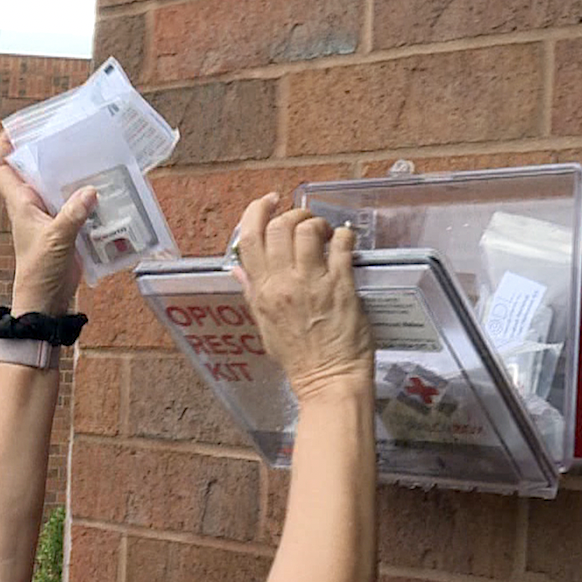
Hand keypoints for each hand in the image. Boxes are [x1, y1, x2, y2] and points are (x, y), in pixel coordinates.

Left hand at [0, 132, 97, 315]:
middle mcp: (33, 206)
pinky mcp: (67, 229)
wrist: (47, 301)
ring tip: (94, 157)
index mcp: (21, 203)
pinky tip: (107, 191)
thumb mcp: (56, 239)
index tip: (15, 129)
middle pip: (36, 171)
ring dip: (74, 176)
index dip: (3, 147)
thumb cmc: (40, 270)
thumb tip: (91, 189)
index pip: (1, 169)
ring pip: (60, 188)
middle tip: (69, 135)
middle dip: (49, 153)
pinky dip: (90, 199)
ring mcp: (51, 217)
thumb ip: (73, 214)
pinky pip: (78, 207)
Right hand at [234, 194, 373, 401]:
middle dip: (291, 214)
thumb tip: (237, 269)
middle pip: (277, 226)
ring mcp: (313, 282)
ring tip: (325, 233)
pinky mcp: (341, 285)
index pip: (248, 238)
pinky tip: (344, 241)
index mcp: (262, 292)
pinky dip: (343, 235)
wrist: (328, 379)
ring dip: (317, 222)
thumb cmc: (298, 358)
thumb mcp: (265, 326)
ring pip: (306, 229)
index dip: (256, 211)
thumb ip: (252, 294)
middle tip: (303, 221)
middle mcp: (283, 283)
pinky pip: (341, 244)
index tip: (269, 202)